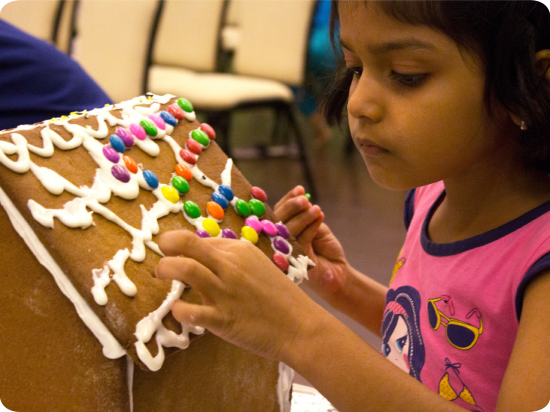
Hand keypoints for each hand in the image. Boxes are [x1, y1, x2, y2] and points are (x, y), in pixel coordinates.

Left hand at [155, 230, 322, 360]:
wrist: (300, 326)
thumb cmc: (280, 298)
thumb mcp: (258, 267)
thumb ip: (232, 262)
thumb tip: (204, 261)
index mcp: (240, 250)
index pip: (200, 240)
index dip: (184, 246)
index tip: (177, 254)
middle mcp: (230, 265)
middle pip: (186, 243)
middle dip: (166, 245)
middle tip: (160, 256)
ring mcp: (225, 291)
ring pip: (184, 268)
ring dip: (164, 269)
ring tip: (160, 276)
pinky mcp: (222, 318)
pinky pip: (189, 311)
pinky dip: (177, 309)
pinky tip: (178, 310)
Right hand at [274, 186, 349, 304]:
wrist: (339, 273)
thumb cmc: (325, 250)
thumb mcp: (315, 228)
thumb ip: (305, 217)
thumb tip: (302, 199)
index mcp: (281, 233)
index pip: (277, 213)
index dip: (287, 200)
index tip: (299, 189)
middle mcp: (278, 244)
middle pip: (276, 222)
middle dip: (291, 207)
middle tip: (304, 199)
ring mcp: (285, 254)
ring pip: (288, 230)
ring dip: (302, 216)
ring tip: (316, 208)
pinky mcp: (296, 262)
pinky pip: (301, 240)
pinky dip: (311, 227)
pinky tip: (320, 217)